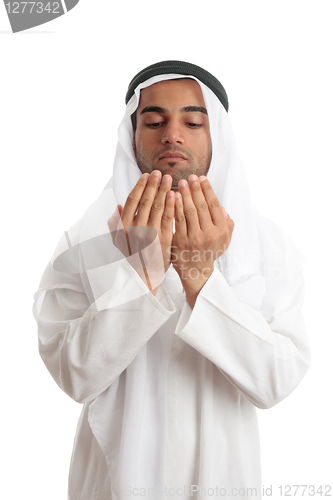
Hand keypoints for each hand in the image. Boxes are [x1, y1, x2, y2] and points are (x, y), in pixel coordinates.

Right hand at [107, 171, 174, 293]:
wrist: (144, 275)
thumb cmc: (132, 256)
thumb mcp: (120, 241)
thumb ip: (117, 224)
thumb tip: (116, 208)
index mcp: (124, 226)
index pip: (132, 201)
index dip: (140, 186)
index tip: (146, 175)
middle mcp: (136, 229)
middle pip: (145, 201)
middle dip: (153, 184)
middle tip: (159, 172)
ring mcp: (150, 234)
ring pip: (157, 207)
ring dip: (164, 191)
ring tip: (170, 179)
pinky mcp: (164, 239)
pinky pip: (169, 219)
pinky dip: (172, 205)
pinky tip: (175, 195)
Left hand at [171, 174, 233, 306]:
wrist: (196, 270)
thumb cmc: (210, 251)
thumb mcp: (225, 240)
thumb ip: (227, 224)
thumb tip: (222, 208)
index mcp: (221, 230)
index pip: (213, 205)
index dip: (207, 190)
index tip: (202, 178)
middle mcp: (209, 234)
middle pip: (201, 206)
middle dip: (195, 189)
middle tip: (190, 176)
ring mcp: (194, 238)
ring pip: (189, 212)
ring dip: (184, 195)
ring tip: (181, 183)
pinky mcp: (180, 242)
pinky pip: (177, 221)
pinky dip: (175, 207)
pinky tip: (172, 197)